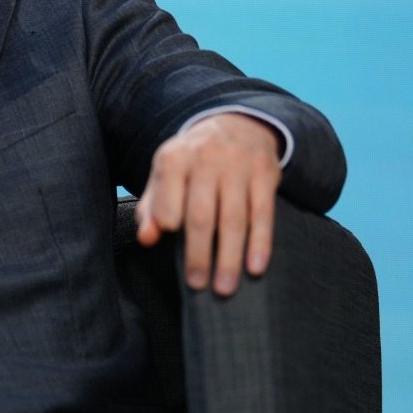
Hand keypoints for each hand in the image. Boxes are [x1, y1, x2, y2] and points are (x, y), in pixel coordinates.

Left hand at [135, 112, 282, 295]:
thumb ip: (153, 206)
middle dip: (198, 254)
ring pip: (234, 220)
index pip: (168, 197)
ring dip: (229, 257)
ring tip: (224, 287)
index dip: (167, 219)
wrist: (238, 125)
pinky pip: (263, 215)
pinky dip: (260, 244)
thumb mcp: (167, 174)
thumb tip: (147, 238)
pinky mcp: (266, 175)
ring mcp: (239, 167)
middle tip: (197, 284)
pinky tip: (255, 267)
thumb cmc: (193, 160)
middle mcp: (206, 159)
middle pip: (201, 215)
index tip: (168, 240)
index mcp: (174, 157)